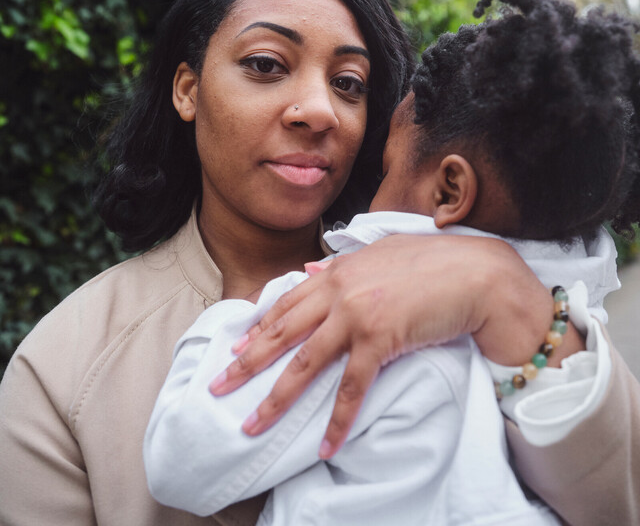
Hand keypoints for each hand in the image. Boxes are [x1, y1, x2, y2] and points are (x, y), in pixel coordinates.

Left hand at [210, 234, 578, 456]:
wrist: (475, 272)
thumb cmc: (433, 261)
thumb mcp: (382, 251)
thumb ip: (345, 261)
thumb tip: (315, 266)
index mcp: (338, 270)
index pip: (287, 301)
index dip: (259, 327)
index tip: (235, 347)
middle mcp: (339, 291)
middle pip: (282, 333)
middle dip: (247, 363)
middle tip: (219, 385)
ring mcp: (357, 315)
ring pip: (305, 363)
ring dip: (276, 399)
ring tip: (252, 425)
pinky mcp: (380, 340)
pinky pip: (351, 387)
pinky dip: (337, 419)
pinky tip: (325, 444)